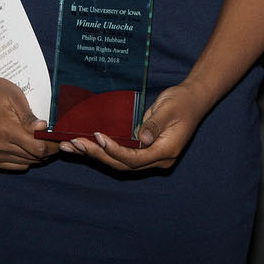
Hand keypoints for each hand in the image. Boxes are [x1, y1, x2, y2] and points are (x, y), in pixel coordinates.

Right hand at [0, 71, 57, 171]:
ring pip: (25, 164)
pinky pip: (13, 166)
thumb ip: (29, 117)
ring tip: (41, 142)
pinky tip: (25, 147)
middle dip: (47, 150)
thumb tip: (44, 129)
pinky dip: (23, 159)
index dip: (53, 145)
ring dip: (36, 156)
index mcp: (5, 129)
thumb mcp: (16, 97)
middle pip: (33, 158)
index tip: (60, 139)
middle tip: (54, 141)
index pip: (38, 148)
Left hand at [63, 82, 209, 171]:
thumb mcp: (169, 110)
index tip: (99, 137)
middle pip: (122, 163)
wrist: (192, 100)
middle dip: (97, 154)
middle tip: (74, 144)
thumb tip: (142, 139)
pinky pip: (120, 153)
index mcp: (165, 152)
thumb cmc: (182, 103)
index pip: (135, 158)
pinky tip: (85, 144)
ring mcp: (149, 156)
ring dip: (95, 154)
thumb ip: (154, 124)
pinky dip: (102, 150)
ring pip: (118, 161)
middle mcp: (156, 159)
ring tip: (71, 146)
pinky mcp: (142, 149)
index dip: (115, 150)